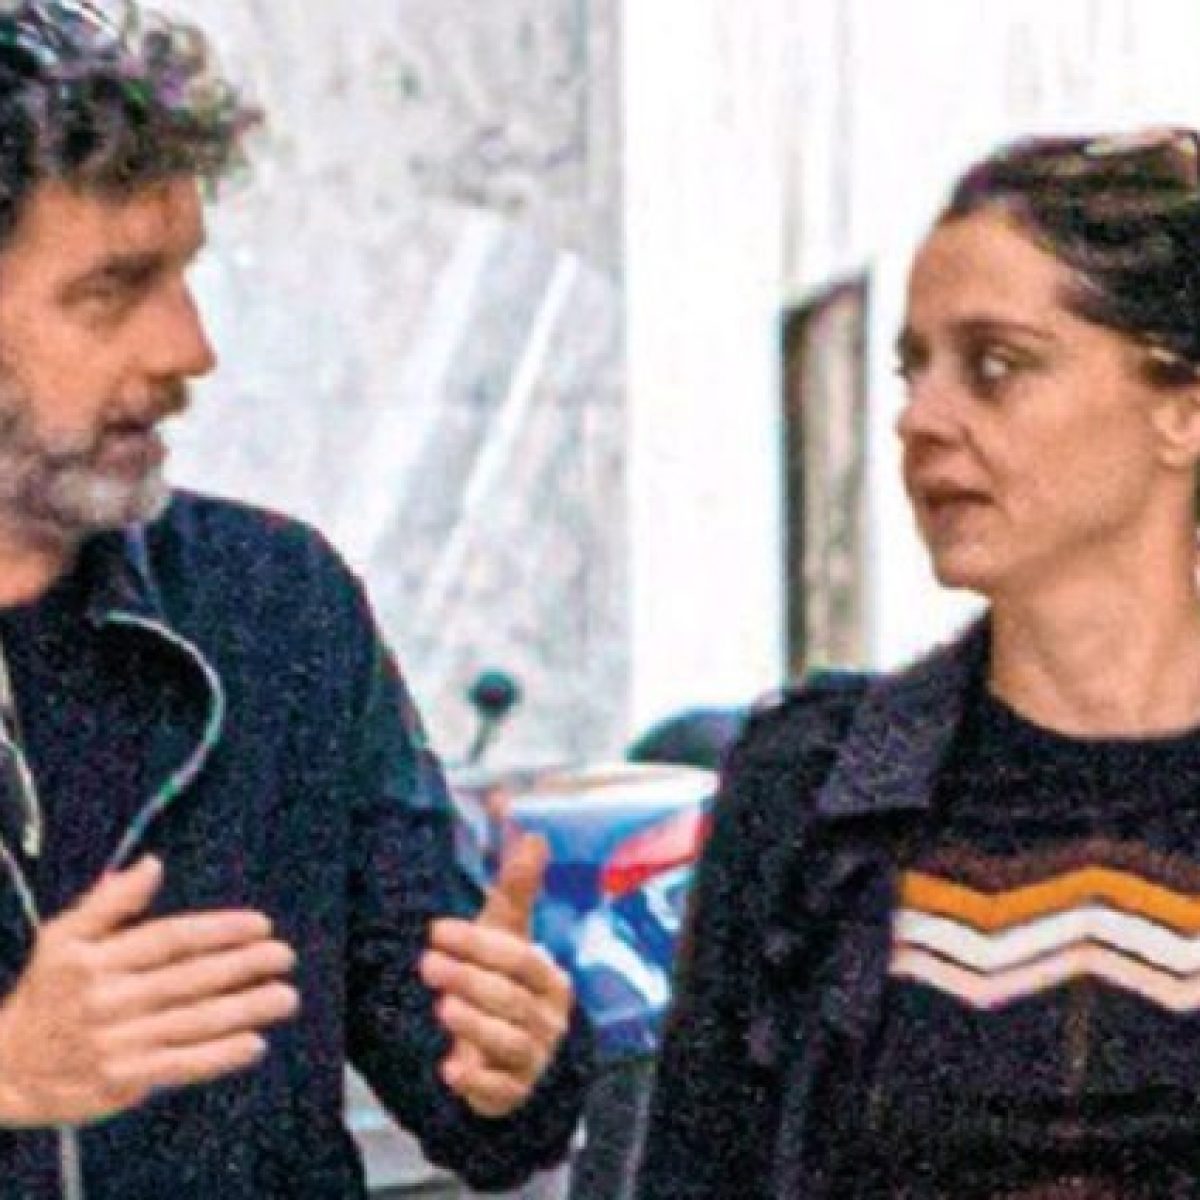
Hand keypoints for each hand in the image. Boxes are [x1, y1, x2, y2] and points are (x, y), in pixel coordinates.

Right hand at [0, 856, 298, 1126]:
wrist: (7, 1068)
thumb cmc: (50, 992)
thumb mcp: (64, 937)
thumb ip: (110, 901)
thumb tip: (152, 863)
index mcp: (95, 959)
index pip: (169, 940)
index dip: (218, 930)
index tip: (261, 925)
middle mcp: (106, 999)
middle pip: (187, 979)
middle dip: (242, 966)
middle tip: (285, 956)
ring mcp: (115, 1042)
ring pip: (190, 1022)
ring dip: (243, 1010)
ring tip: (285, 997)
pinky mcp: (121, 1080)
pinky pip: (178, 1065)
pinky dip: (218, 1056)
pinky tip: (254, 1043)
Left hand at [420, 830, 571, 1117]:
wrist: (518, 1057)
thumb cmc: (508, 984)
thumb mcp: (509, 938)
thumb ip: (517, 891)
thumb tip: (536, 837)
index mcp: (550, 979)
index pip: (519, 958)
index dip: (479, 944)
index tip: (436, 931)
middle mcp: (548, 1020)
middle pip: (511, 998)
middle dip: (468, 979)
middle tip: (427, 964)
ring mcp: (534, 1059)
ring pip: (508, 1041)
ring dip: (474, 1024)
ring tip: (441, 1007)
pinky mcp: (514, 1093)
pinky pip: (500, 1089)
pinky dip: (476, 1080)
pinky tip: (450, 1069)